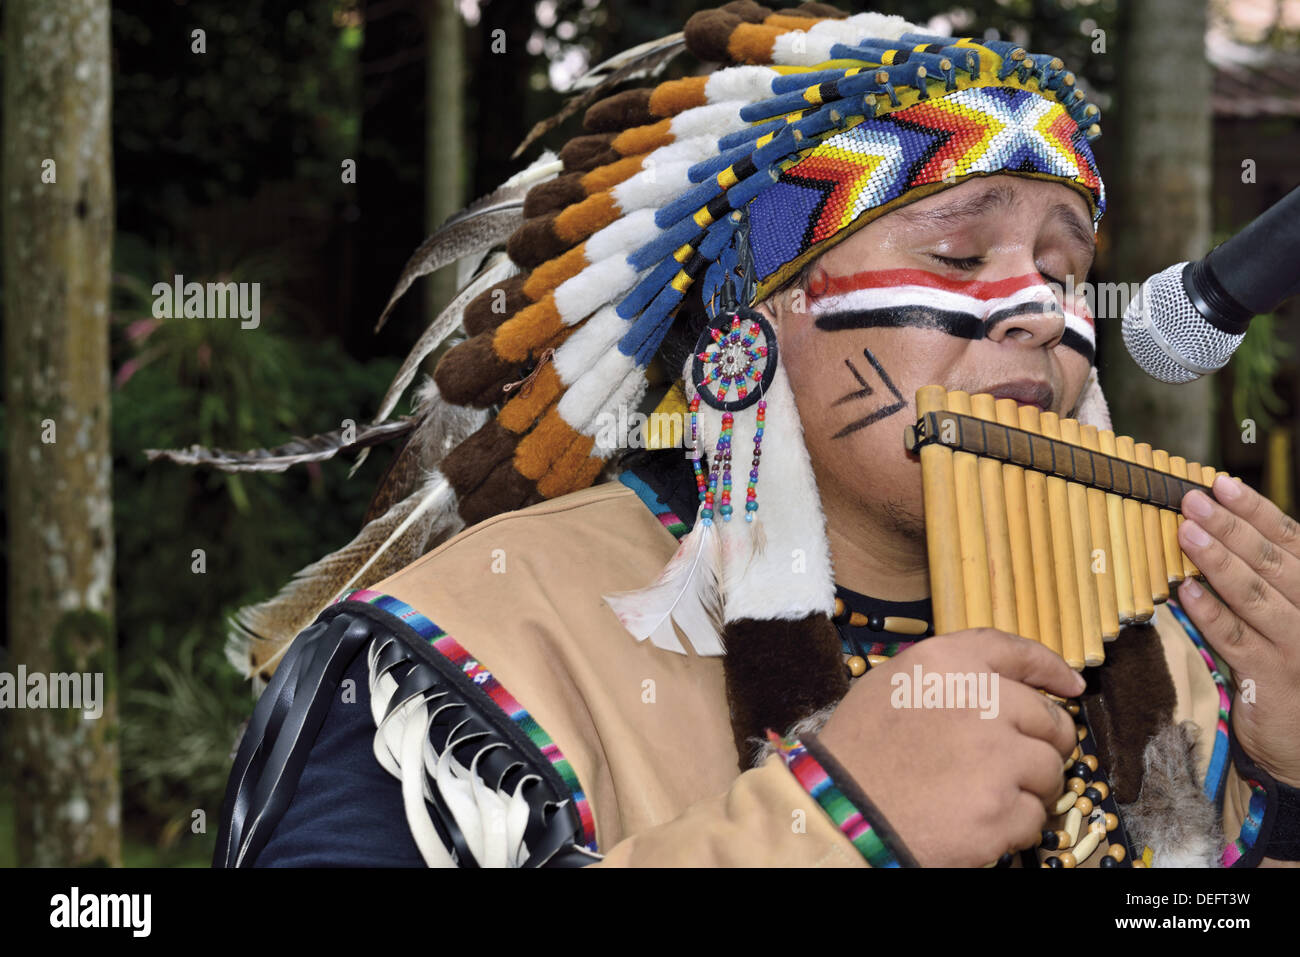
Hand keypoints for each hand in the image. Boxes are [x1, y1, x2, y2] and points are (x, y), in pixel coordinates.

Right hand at [818, 629, 1084, 865]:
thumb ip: (947, 675)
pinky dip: (1013, 824)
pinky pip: (1034, 816)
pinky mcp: (1001, 809)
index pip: (1018, 653)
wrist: (839, 812)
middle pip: (1049, 719)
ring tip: (989, 795)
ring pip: (1050, 770)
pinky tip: (977, 821)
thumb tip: (1001, 684)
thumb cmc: (858, 749)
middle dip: (1044, 743)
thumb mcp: (891, 685)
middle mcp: (980, 700)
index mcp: (948, 663)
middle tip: (1020, 762)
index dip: (1052, 670)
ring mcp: (995, 757)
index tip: (1071, 687)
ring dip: (1031, 786)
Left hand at [1176, 475, 1299, 787]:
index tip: (1220, 484)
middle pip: (1270, 562)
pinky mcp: (1273, 679)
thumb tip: (1221, 526)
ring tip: (1187, 533)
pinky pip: (1236, 640)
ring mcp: (1298, 647)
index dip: (1254, 510)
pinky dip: (1210, 613)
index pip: (1289, 541)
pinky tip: (1185, 591)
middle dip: (1230, 527)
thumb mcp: (1289, 616)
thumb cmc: (1295, 666)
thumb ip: (1267, 577)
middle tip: (1192, 500)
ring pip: (1254, 596)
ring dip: (1218, 562)